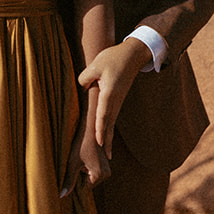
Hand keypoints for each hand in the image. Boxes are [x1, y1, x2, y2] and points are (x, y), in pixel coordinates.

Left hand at [60, 112, 111, 196]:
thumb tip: (62, 197)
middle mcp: (107, 173)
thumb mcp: (72, 163)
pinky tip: (84, 157)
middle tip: (79, 161)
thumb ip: (69, 181)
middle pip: (88, 183)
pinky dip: (87, 167)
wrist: (90, 128)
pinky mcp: (106, 164)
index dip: (77, 179)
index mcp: (100, 175)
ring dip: (84, 171)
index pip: (85, 188)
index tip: (75, 167)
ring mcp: (108, 169)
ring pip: (90, 177)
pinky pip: (94, 172)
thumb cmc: (79, 145)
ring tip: (82, 159)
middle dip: (81, 175)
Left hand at [78, 38, 148, 154]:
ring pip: (112, 122)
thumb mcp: (96, 65)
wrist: (133, 55)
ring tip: (108, 153)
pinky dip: (110, 128)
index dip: (100, 130)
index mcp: (109, 93)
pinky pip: (113, 116)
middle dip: (107, 141)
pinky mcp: (119, 99)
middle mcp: (115, 100)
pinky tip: (107, 135)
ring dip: (109, 137)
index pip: (103, 115)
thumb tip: (80, 88)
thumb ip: (85, 78)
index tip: (99, 143)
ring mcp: (118, 101)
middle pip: (110, 124)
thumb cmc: (113, 58)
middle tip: (106, 158)